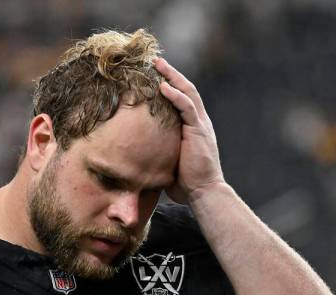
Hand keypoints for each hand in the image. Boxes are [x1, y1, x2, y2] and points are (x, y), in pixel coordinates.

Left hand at [155, 58, 224, 202]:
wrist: (203, 192)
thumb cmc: (184, 183)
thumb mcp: (166, 161)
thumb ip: (156, 151)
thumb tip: (132, 154)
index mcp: (192, 127)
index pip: (181, 99)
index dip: (170, 85)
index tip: (154, 75)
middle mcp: (198, 122)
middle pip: (185, 89)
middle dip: (170, 74)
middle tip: (154, 61)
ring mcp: (200, 125)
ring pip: (188, 93)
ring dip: (172, 77)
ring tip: (158, 65)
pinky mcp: (199, 130)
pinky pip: (188, 107)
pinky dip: (176, 95)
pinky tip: (164, 86)